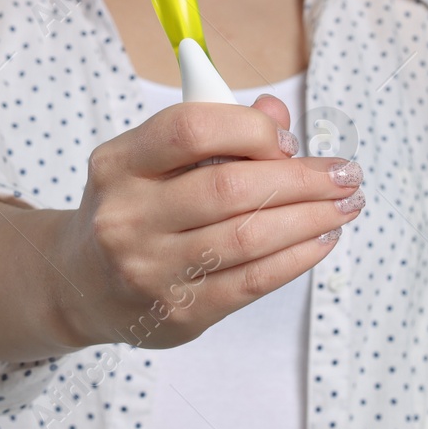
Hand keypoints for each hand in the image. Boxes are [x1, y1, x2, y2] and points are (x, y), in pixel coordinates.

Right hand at [50, 93, 363, 349]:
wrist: (81, 284)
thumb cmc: (134, 207)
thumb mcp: (152, 160)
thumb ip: (214, 130)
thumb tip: (278, 116)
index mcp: (119, 163)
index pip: (191, 129)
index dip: (251, 129)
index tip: (289, 140)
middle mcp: (128, 216)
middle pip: (230, 188)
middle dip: (302, 178)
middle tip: (346, 174)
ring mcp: (150, 269)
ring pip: (249, 237)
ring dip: (311, 218)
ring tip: (344, 205)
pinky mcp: (179, 312)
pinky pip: (253, 280)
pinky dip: (297, 257)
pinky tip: (321, 239)